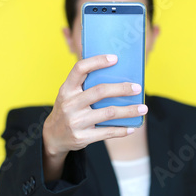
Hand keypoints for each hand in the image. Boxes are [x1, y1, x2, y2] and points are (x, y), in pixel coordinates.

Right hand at [41, 54, 147, 179]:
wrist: (52, 136)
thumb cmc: (68, 110)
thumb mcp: (69, 95)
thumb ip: (85, 86)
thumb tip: (117, 75)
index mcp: (66, 89)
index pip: (80, 69)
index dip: (97, 61)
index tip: (115, 58)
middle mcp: (70, 104)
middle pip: (100, 91)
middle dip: (122, 88)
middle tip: (138, 87)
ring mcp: (75, 121)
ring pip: (108, 113)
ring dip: (129, 110)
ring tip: (143, 108)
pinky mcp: (82, 137)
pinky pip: (107, 132)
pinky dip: (122, 130)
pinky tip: (132, 127)